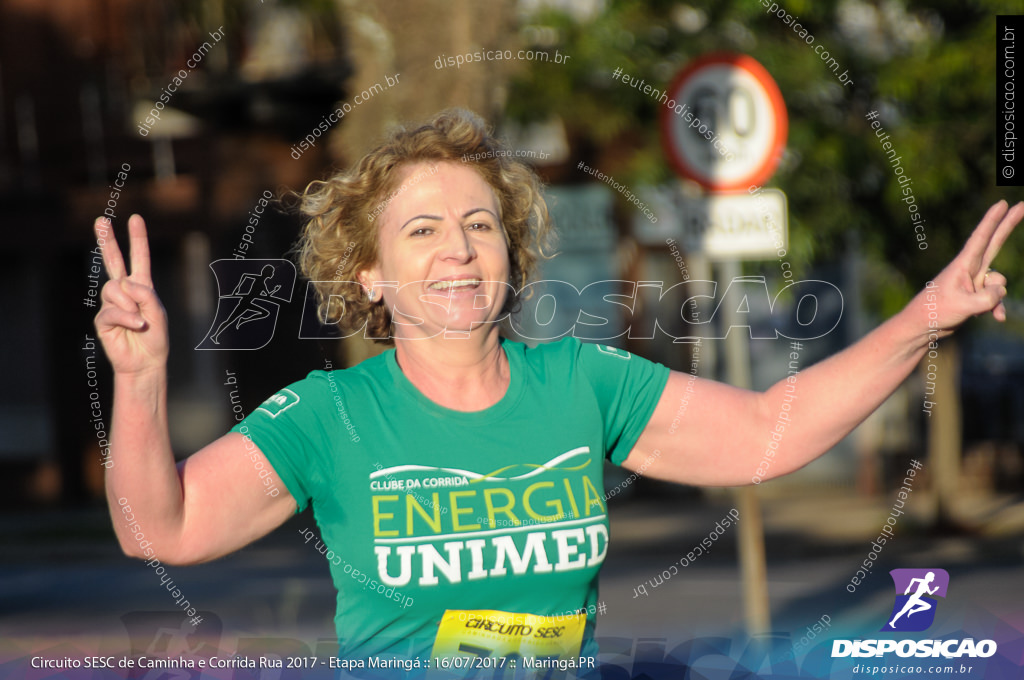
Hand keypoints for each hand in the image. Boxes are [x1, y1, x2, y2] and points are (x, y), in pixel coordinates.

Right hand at [93, 215, 168, 375]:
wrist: (146, 361)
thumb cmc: (155, 337)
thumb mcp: (158, 312)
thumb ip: (145, 295)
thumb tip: (126, 285)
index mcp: (142, 287)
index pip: (139, 259)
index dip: (138, 239)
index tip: (136, 218)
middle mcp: (125, 291)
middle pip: (113, 262)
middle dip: (107, 240)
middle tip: (101, 219)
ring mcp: (111, 304)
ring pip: (115, 289)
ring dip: (131, 305)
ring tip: (140, 320)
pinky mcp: (103, 319)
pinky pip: (112, 310)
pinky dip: (127, 317)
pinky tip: (136, 325)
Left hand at [919, 200, 1023, 337]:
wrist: (923, 327)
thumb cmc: (936, 312)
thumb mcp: (965, 305)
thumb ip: (989, 297)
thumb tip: (1001, 290)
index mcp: (962, 265)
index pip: (980, 239)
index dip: (992, 221)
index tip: (1001, 203)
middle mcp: (970, 269)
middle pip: (994, 243)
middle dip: (1008, 225)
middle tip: (1022, 205)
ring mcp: (974, 282)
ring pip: (999, 283)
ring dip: (994, 299)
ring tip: (972, 308)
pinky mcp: (976, 295)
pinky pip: (996, 298)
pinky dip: (997, 307)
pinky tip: (996, 318)